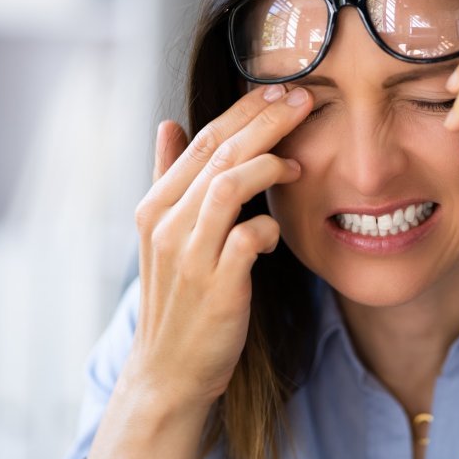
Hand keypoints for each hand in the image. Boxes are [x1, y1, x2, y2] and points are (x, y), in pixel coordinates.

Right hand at [127, 84, 312, 408]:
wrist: (169, 369)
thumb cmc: (178, 296)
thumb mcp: (163, 233)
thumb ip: (168, 177)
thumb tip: (167, 123)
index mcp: (156, 205)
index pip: (203, 140)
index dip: (244, 111)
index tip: (280, 89)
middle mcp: (166, 224)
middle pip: (219, 153)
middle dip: (264, 120)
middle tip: (302, 100)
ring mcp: (189, 255)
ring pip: (228, 185)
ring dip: (268, 166)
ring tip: (298, 164)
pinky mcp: (217, 287)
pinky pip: (247, 238)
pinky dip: (268, 227)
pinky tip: (278, 231)